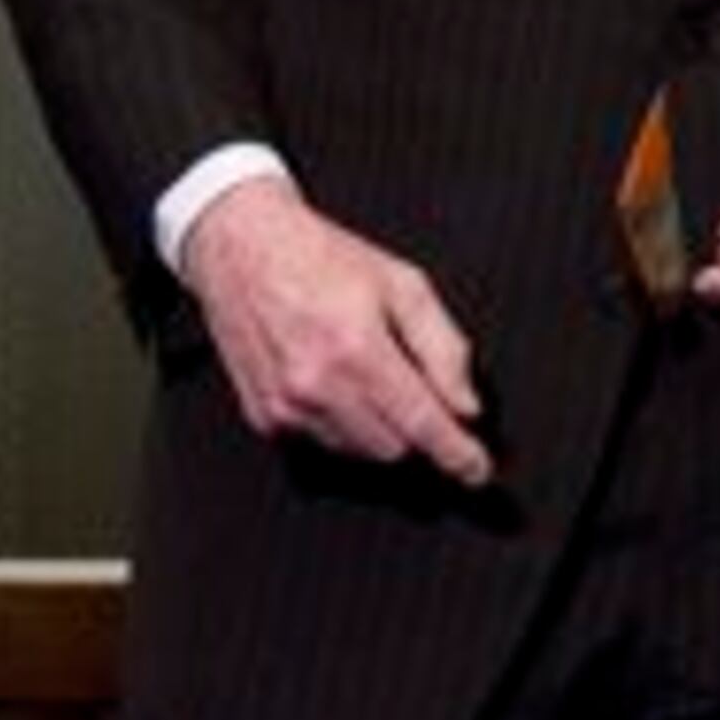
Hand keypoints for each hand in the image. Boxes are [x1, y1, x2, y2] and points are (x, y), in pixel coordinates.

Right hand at [183, 176, 492, 483]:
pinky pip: (322, 442)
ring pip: (359, 450)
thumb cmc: (320, 259)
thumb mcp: (404, 284)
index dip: (457, 454)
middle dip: (417, 427)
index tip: (477, 470)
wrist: (242, 248)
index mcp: (356, 349)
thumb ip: (444, 348)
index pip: (420, 423)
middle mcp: (315, 385)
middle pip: (394, 446)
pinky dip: (343, 424)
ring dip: (380, 427)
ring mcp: (284, 405)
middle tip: (417, 386)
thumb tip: (465, 404)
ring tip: (369, 370)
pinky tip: (338, 380)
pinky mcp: (264, 415)